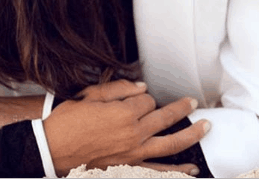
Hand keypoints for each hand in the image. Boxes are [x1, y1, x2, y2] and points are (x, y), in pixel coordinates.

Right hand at [43, 79, 209, 176]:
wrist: (53, 149)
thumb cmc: (68, 121)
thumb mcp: (89, 95)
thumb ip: (118, 89)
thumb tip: (141, 87)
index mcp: (123, 114)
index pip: (147, 100)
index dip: (143, 96)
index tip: (135, 97)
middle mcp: (133, 134)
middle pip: (164, 118)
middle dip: (181, 109)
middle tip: (192, 103)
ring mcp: (133, 154)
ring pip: (170, 144)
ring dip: (190, 135)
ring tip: (205, 128)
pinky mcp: (129, 168)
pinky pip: (160, 171)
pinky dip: (177, 170)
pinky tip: (191, 168)